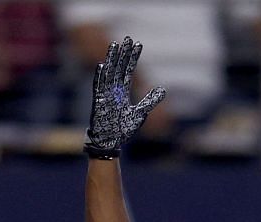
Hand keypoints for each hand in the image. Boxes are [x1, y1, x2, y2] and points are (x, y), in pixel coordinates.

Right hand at [84, 37, 165, 159]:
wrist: (110, 142)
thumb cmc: (122, 129)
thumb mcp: (139, 114)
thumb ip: (149, 101)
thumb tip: (163, 90)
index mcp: (122, 92)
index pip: (129, 70)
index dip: (133, 58)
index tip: (138, 45)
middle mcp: (113, 90)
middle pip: (119, 67)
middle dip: (123, 53)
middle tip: (128, 38)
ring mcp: (105, 95)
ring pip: (108, 73)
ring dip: (111, 59)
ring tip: (115, 45)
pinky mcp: (98, 102)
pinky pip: (98, 87)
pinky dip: (99, 77)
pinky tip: (102, 66)